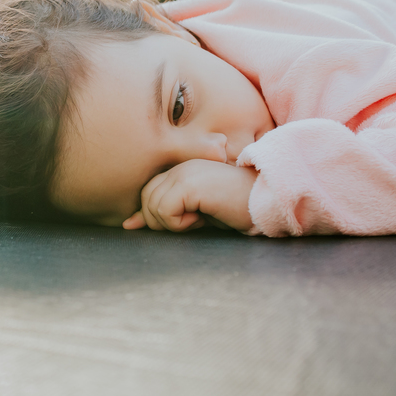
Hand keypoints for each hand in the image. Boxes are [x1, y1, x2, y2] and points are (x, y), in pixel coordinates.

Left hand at [123, 159, 255, 232]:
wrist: (267, 200)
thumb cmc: (237, 208)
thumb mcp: (196, 213)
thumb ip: (164, 215)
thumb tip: (128, 225)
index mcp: (180, 170)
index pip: (147, 193)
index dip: (152, 215)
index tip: (167, 227)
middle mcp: (178, 168)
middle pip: (145, 201)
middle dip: (162, 221)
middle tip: (192, 222)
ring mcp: (183, 173)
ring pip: (152, 207)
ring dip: (173, 223)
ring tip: (199, 218)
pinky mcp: (189, 184)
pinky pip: (164, 211)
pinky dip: (179, 224)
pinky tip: (201, 217)